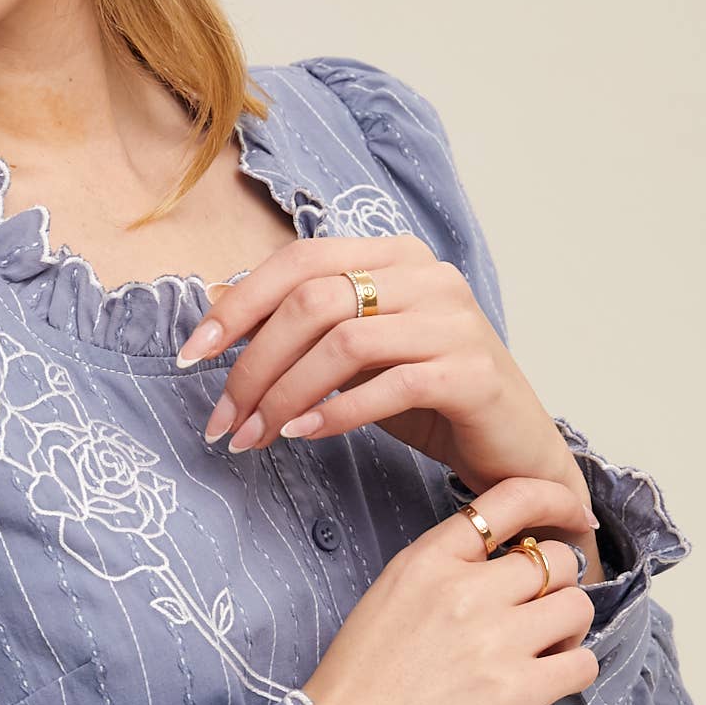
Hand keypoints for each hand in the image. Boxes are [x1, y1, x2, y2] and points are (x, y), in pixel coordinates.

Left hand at [176, 235, 592, 542]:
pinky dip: (336, 412)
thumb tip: (218, 306)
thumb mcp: (358, 353)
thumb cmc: (429, 398)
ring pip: (343, 344)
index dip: (237, 306)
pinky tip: (302, 436)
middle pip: (313, 303)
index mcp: (395, 257)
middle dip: (253, 365)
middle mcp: (429, 277)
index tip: (192, 356)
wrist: (513, 448)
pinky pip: (388, 386)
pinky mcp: (472, 373)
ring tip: (252, 438)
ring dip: (284, 396)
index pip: (299, 261)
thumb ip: (305, 325)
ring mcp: (455, 321)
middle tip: (222, 420)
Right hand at [298, 477, 599, 704]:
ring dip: (570, 629)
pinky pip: (582, 663)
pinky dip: (574, 671)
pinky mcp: (514, 693)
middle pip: (555, 559)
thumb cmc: (351, 693)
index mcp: (426, 562)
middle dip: (557, 586)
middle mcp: (463, 591)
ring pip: (577, 607)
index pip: (509, 499)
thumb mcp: (383, 605)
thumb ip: (438, 580)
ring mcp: (492, 640)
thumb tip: (494, 577)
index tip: (570, 518)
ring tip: (545, 652)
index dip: (553, 501)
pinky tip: (547, 684)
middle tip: (540, 614)